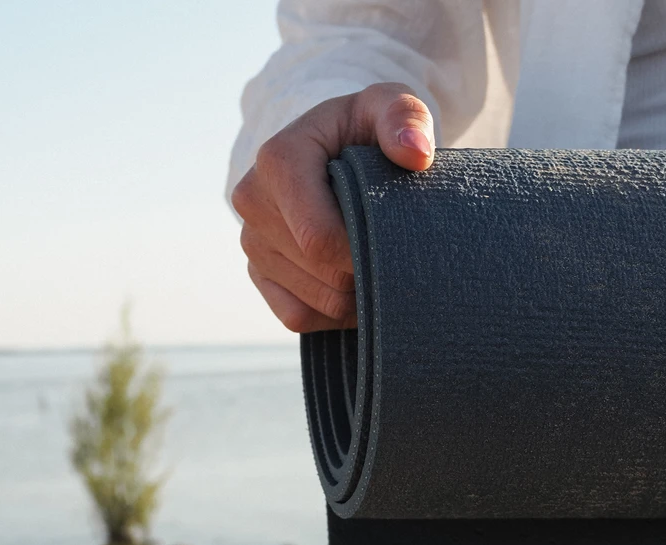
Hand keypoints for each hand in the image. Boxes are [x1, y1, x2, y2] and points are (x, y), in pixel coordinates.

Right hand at [231, 83, 434, 331]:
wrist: (335, 150)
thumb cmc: (365, 129)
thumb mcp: (390, 106)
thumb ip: (406, 118)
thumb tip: (415, 156)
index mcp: (277, 159)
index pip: (319, 237)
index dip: (366, 254)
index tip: (401, 245)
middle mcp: (252, 201)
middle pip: (321, 271)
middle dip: (367, 272)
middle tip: (399, 254)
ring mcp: (250, 241)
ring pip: (313, 300)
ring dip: (355, 296)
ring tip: (380, 267)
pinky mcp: (257, 273)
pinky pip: (297, 316)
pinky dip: (333, 314)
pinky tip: (356, 286)